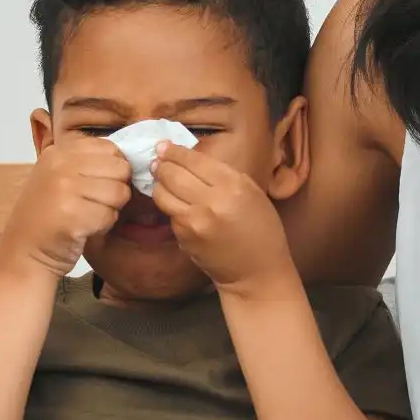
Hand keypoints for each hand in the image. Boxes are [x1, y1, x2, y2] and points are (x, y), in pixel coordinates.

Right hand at [0, 135, 133, 277]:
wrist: (24, 252)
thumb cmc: (47, 216)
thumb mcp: (58, 176)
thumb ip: (86, 162)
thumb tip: (125, 160)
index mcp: (58, 152)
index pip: (110, 148)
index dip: (112, 169)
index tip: (96, 185)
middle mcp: (60, 164)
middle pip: (119, 169)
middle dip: (115, 189)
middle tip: (93, 203)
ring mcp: (65, 188)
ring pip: (119, 192)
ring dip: (110, 209)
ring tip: (87, 216)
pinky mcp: (72, 214)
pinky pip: (110, 215)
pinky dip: (103, 226)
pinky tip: (84, 228)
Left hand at [148, 144, 296, 295]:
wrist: (256, 272)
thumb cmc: (260, 230)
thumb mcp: (252, 193)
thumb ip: (223, 174)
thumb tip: (188, 158)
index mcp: (234, 187)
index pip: (194, 161)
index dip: (175, 151)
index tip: (165, 146)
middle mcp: (211, 203)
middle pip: (172, 174)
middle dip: (162, 164)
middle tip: (159, 160)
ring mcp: (194, 223)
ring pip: (162, 194)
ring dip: (160, 184)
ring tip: (162, 179)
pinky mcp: (184, 239)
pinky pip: (169, 214)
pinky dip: (170, 205)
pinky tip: (176, 203)